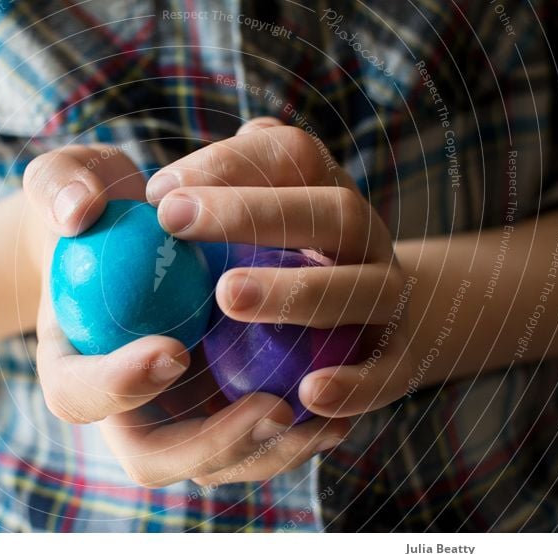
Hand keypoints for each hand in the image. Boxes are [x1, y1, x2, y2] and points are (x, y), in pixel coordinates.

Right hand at [24, 143, 347, 487]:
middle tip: (272, 408)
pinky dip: (295, 434)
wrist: (130, 227)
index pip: (78, 395)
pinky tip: (337, 413)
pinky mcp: (217, 404)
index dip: (119, 385)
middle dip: (213, 443)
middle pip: (154, 456)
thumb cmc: (98, 207)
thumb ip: (58, 187)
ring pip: (215, 464)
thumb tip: (80, 212)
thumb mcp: (65, 181)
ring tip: (320, 417)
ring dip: (268, 450)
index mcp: (69, 359)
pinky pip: (252, 440)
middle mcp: (122, 400)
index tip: (172, 349)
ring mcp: (172, 410)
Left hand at [148, 117, 415, 427]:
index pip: (291, 155)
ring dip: (297, 290)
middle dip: (251, 211)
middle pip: (332, 211)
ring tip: (228, 295)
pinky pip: (386, 373)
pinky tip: (309, 395)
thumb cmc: (287, 271)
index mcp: (327, 196)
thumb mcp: (260, 230)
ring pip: (364, 286)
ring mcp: (388, 297)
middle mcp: (365, 238)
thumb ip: (221, 203)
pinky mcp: (399, 362)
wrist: (377, 327)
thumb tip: (158, 194)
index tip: (158, 192)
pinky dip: (354, 385)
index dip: (228, 163)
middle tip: (173, 218)